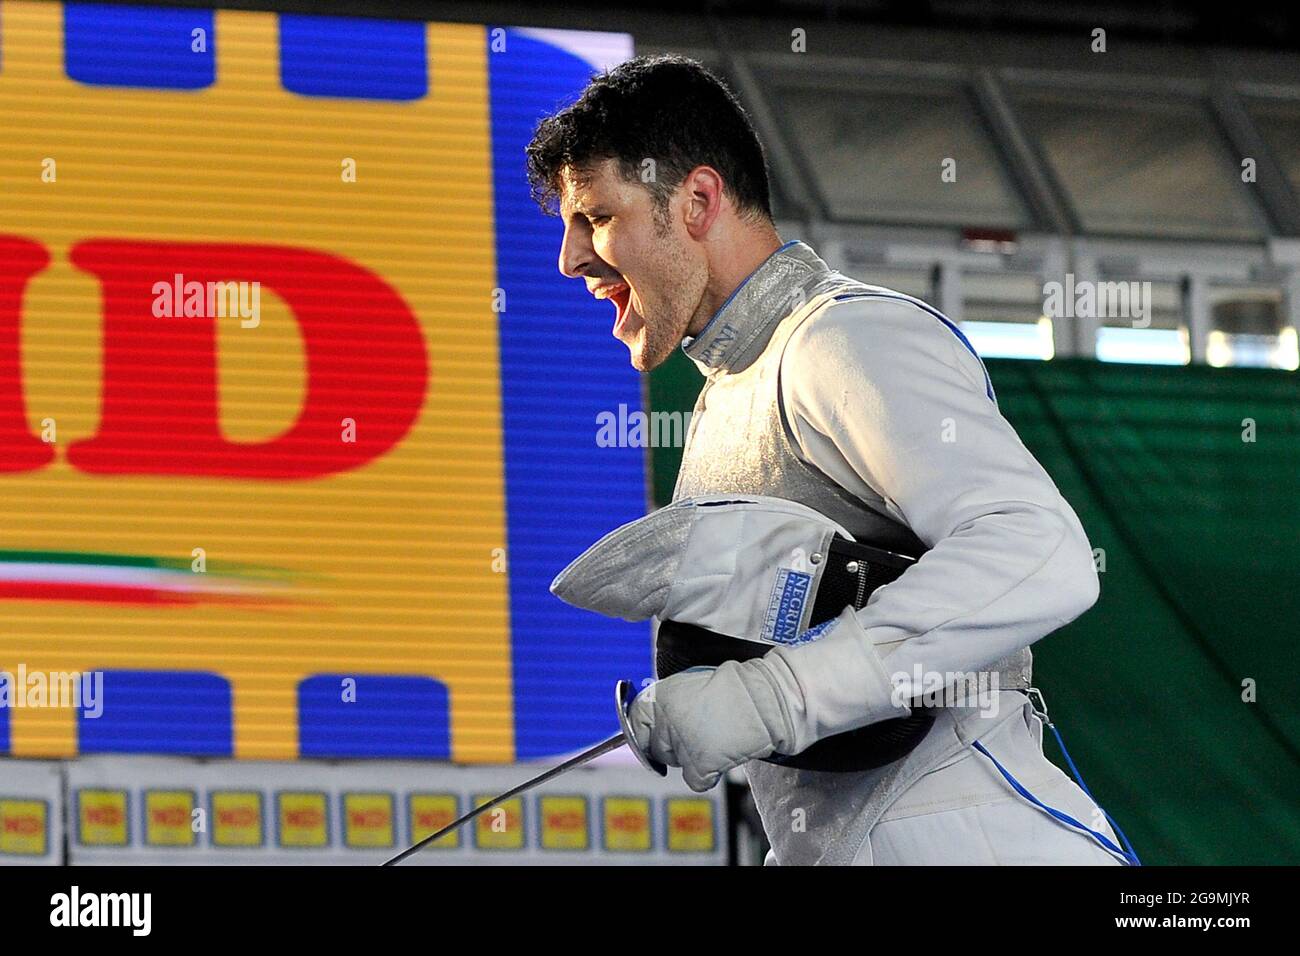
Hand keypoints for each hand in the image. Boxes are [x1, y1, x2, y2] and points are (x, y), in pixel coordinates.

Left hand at [625, 661, 796, 791]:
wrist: (763, 699)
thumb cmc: (733, 688)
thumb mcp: (690, 683)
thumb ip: (669, 703)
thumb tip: (656, 721)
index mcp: (660, 696)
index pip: (635, 722)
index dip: (642, 733)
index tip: (649, 739)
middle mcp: (664, 720)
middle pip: (655, 748)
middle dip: (672, 747)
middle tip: (697, 735)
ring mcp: (680, 744)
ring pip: (676, 764)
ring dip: (691, 758)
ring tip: (715, 740)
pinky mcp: (698, 765)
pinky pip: (695, 780)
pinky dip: (708, 774)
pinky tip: (722, 755)